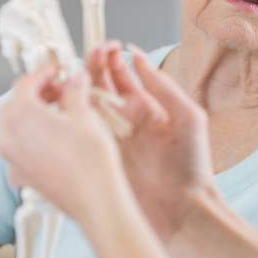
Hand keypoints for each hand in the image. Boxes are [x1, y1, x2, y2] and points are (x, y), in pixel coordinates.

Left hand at [0, 65, 126, 224]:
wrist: (95, 199)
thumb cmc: (90, 156)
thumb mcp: (84, 113)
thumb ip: (74, 90)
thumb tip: (75, 77)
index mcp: (20, 115)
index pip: (24, 83)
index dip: (43, 72)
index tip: (59, 70)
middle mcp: (7, 136)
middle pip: (14, 104)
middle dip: (35, 93)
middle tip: (60, 90)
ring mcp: (11, 159)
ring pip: (14, 127)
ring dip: (32, 115)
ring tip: (60, 113)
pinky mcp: (20, 175)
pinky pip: (19, 149)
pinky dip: (32, 138)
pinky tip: (54, 140)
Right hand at [85, 42, 216, 244]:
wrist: (184, 212)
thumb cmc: (192, 166)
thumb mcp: (187, 117)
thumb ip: (163, 86)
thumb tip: (139, 56)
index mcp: (145, 109)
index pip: (122, 77)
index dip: (113, 59)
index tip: (108, 45)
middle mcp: (123, 122)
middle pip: (101, 86)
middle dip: (94, 66)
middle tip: (91, 51)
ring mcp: (108, 139)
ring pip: (86, 107)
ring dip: (79, 87)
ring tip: (76, 72)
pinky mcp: (97, 158)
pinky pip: (79, 134)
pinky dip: (69, 116)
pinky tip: (65, 101)